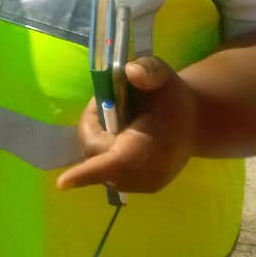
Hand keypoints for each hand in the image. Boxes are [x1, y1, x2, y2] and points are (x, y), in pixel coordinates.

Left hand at [56, 57, 198, 194]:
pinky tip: (122, 135)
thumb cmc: (172, 98)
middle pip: (97, 155)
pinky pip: (104, 168)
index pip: (119, 161)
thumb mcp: (163, 74)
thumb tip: (130, 72)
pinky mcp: (137, 186)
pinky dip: (104, 149)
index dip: (90, 171)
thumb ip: (148, 70)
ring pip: (96, 162)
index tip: (62, 183)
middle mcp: (147, 172)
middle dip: (93, 126)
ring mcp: (142, 184)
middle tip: (110, 103)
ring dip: (98, 138)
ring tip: (120, 118)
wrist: (192, 123)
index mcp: (154, 144)